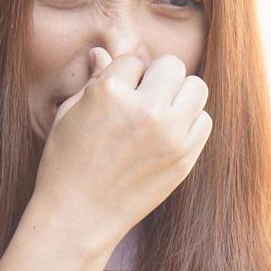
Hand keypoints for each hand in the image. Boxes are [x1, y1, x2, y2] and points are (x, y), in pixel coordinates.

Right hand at [32, 47, 211, 246]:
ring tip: (159, 113)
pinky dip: (190, 122)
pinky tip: (168, 134)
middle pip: (171, 66)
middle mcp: (144, 109)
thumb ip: (93, 81)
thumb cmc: (65, 163)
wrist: (78, 217)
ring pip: (196, 87)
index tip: (115, 99)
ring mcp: (169, 134)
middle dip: (156, 78)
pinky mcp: (185, 158)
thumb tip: (102, 52)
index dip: (123, 78)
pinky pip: (204, 120)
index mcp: (110, 92)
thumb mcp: (69, 115)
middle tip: (141, 100)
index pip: (133, 60)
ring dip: (179, 95)